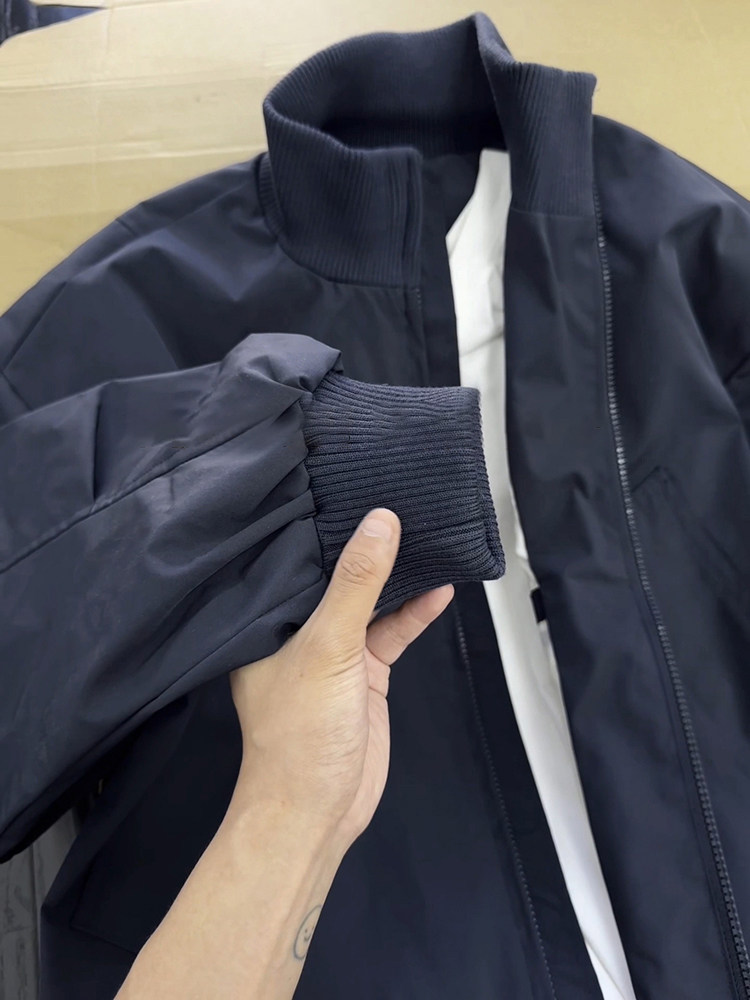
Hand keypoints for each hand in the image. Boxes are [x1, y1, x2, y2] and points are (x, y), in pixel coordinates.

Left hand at [228, 507, 454, 845]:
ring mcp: (335, 651)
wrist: (319, 810)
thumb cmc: (302, 731)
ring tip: (426, 532)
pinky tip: (441, 588)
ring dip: (397, 576)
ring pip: (370, 601)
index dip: (319, 520)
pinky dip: (416, 612)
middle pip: (338, 575)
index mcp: (270, 618)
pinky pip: (393, 632)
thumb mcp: (329, 647)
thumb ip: (356, 584)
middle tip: (396, 494)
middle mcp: (299, 629)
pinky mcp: (366, 673)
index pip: (296, 557)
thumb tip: (380, 520)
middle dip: (365, 543)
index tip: (346, 478)